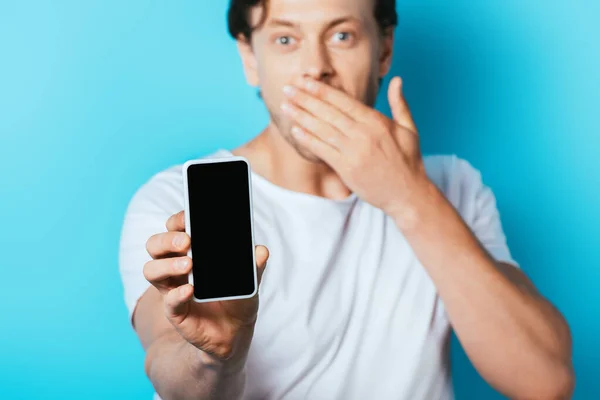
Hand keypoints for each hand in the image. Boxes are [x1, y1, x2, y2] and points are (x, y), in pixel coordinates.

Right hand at [143, 210, 269, 359]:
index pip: (174, 228)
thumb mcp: (250, 278)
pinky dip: (177, 294)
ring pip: (151, 270)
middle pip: (155, 245)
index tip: (189, 217)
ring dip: (167, 265)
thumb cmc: (237, 296)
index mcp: (191, 251)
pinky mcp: (175, 311)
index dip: (178, 220)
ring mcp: (172, 288)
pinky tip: (190, 291)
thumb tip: (261, 251)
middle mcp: (175, 266)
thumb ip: (254, 264)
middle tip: (187, 242)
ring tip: (189, 265)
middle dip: (167, 240)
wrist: (236, 330)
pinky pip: (168, 301)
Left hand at [280, 76, 433, 218]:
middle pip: (329, 113)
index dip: (322, 90)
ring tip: (285, 106)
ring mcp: (354, 152)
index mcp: (377, 122)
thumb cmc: (408, 161)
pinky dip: (308, 140)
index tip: (305, 81)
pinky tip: (295, 130)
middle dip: (306, 99)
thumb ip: (399, 104)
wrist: (407, 194)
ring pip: (323, 130)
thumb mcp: (409, 129)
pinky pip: (323, 151)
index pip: (343, 101)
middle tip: (287, 88)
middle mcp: (364, 134)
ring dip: (302, 116)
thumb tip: (398, 80)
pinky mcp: (347, 169)